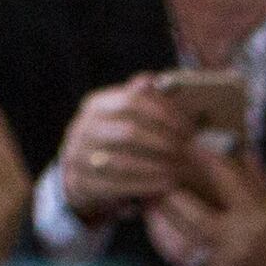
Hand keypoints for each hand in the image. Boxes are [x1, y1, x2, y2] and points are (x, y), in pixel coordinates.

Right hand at [53, 75, 201, 229]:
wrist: (80, 171)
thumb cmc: (113, 138)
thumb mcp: (120, 114)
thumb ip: (138, 98)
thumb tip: (152, 79)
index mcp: (95, 105)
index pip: (131, 101)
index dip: (163, 113)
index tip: (188, 127)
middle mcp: (83, 127)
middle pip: (128, 132)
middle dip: (163, 142)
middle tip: (186, 150)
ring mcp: (78, 156)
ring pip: (122, 161)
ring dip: (155, 167)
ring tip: (179, 170)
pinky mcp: (82, 183)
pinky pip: (117, 186)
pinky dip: (144, 186)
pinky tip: (165, 186)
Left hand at [147, 138, 265, 265]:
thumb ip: (258, 181)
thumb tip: (243, 148)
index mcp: (255, 218)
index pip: (228, 182)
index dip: (207, 161)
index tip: (189, 144)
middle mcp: (236, 241)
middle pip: (194, 213)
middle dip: (171, 193)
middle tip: (155, 173)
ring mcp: (220, 263)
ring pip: (179, 237)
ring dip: (158, 216)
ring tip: (146, 197)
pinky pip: (177, 256)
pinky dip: (161, 237)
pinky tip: (152, 221)